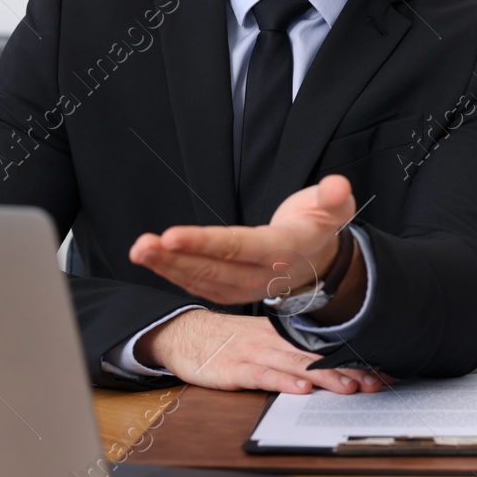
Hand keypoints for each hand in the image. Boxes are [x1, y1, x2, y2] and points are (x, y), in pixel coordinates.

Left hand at [129, 174, 357, 303]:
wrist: (321, 262)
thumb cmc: (319, 225)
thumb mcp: (335, 207)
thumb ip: (334, 197)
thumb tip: (336, 186)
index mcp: (283, 251)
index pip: (238, 247)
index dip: (204, 243)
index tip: (172, 236)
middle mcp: (261, 275)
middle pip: (213, 269)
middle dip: (174, 258)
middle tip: (142, 246)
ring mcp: (245, 287)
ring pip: (201, 280)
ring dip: (166, 267)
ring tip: (139, 250)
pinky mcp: (232, 291)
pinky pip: (200, 286)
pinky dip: (174, 274)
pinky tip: (154, 260)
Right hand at [136, 311, 385, 393]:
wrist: (184, 333)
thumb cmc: (227, 340)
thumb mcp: (262, 339)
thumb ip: (290, 351)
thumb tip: (327, 366)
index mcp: (282, 334)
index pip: (323, 347)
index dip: (352, 360)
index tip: (380, 371)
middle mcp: (272, 341)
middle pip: (316, 356)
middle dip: (348, 370)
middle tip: (375, 383)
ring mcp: (253, 353)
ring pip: (295, 365)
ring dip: (324, 377)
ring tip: (349, 387)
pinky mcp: (234, 368)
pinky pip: (262, 375)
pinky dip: (282, 382)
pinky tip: (300, 389)